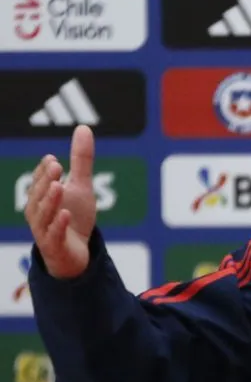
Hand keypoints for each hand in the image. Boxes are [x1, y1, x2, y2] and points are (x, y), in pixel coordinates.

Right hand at [24, 124, 97, 279]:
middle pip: (39, 195)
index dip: (46, 171)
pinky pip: (54, 235)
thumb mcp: (81, 186)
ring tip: (59, 186)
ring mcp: (44, 230)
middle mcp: (38, 212)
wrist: (75, 253)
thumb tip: (83, 128)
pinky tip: (66, 214)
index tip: (54, 159)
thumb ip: (81, 159)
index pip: (41, 181)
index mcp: (41, 196)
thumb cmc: (73, 216)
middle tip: (57, 167)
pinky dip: (59, 225)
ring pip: (44, 214)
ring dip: (51, 200)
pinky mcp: (54, 246)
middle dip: (46, 181)